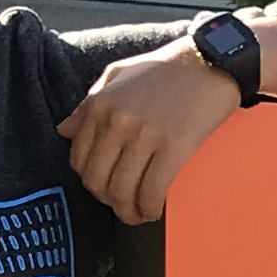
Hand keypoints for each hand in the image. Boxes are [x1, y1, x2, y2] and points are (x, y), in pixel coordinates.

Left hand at [58, 41, 244, 224]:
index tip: (104, 187)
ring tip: (137, 213)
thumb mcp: (118, 75)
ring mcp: (144, 135)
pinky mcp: (174, 147)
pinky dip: (149, 207)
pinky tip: (153, 210)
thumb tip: (65, 131)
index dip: (90, 180)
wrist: (211, 63)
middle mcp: (116, 121)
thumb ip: (88, 104)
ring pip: (122, 190)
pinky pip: (152, 190)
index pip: (79, 158)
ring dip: (128, 211)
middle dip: (107, 200)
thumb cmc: (168, 69)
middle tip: (120, 205)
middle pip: (98, 180)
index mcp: (100, 104)